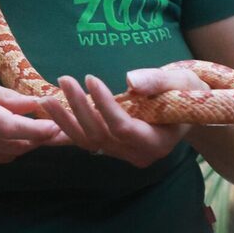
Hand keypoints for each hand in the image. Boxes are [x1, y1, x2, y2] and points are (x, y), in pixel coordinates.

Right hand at [0, 76, 61, 171]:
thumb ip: (7, 97)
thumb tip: (37, 105)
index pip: (10, 126)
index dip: (37, 130)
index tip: (55, 128)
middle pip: (12, 145)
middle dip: (35, 140)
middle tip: (50, 130)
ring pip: (4, 156)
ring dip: (20, 146)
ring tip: (28, 132)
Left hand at [41, 67, 209, 168]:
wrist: (186, 108)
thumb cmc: (187, 93)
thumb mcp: (182, 82)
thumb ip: (158, 81)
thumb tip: (129, 81)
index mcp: (157, 143)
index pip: (124, 128)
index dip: (105, 105)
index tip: (91, 78)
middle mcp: (137, 154)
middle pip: (101, 136)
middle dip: (80, 108)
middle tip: (64, 80)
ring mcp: (122, 154)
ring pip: (88, 142)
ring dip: (65, 120)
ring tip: (46, 98)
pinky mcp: (111, 148)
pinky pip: (85, 141)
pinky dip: (66, 127)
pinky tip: (49, 113)